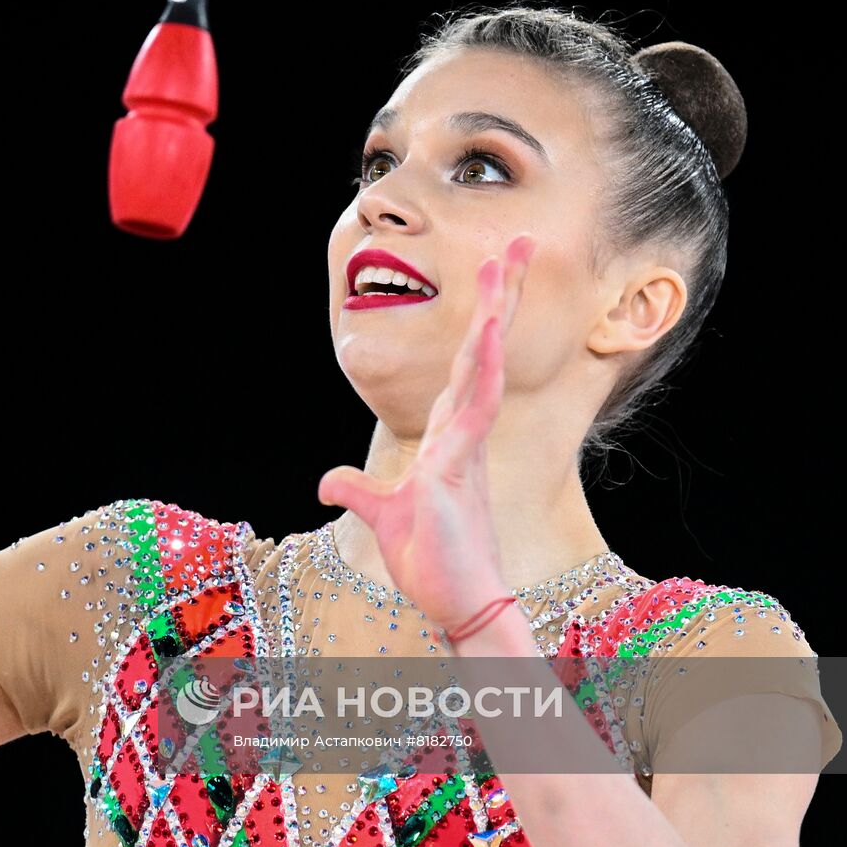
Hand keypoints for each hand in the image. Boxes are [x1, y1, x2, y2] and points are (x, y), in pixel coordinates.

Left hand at [317, 234, 533, 631]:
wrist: (457, 604)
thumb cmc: (431, 561)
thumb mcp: (382, 515)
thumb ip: (357, 492)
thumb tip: (328, 483)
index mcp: (450, 437)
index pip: (465, 367)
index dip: (479, 323)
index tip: (491, 282)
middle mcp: (464, 434)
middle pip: (483, 351)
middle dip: (500, 297)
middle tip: (517, 243)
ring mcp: (465, 449)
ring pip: (484, 367)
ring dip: (493, 314)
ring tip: (504, 264)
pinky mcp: (457, 470)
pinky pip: (473, 411)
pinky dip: (482, 373)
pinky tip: (488, 338)